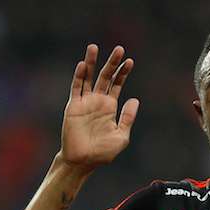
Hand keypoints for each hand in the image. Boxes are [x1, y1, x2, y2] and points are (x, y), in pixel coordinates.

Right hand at [60, 44, 138, 171]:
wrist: (83, 161)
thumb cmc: (102, 152)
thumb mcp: (121, 136)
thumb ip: (127, 118)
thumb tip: (135, 100)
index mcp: (109, 107)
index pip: (117, 85)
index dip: (123, 73)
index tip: (130, 61)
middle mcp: (97, 101)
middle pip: (105, 77)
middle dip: (112, 63)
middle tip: (120, 49)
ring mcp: (85, 102)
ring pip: (88, 77)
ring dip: (91, 63)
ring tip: (94, 47)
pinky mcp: (74, 106)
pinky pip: (76, 88)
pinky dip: (79, 76)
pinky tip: (82, 65)